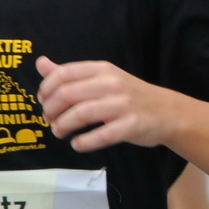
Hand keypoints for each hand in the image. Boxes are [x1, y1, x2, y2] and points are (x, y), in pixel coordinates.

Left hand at [36, 56, 171, 151]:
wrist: (167, 111)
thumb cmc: (129, 95)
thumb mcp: (102, 78)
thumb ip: (70, 73)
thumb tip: (40, 63)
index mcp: (102, 69)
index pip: (63, 74)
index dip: (46, 89)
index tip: (43, 101)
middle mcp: (112, 83)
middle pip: (68, 94)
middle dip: (51, 110)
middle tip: (49, 121)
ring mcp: (123, 104)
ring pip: (81, 114)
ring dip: (63, 126)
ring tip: (59, 132)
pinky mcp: (131, 125)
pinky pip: (102, 135)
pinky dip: (84, 142)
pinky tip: (77, 144)